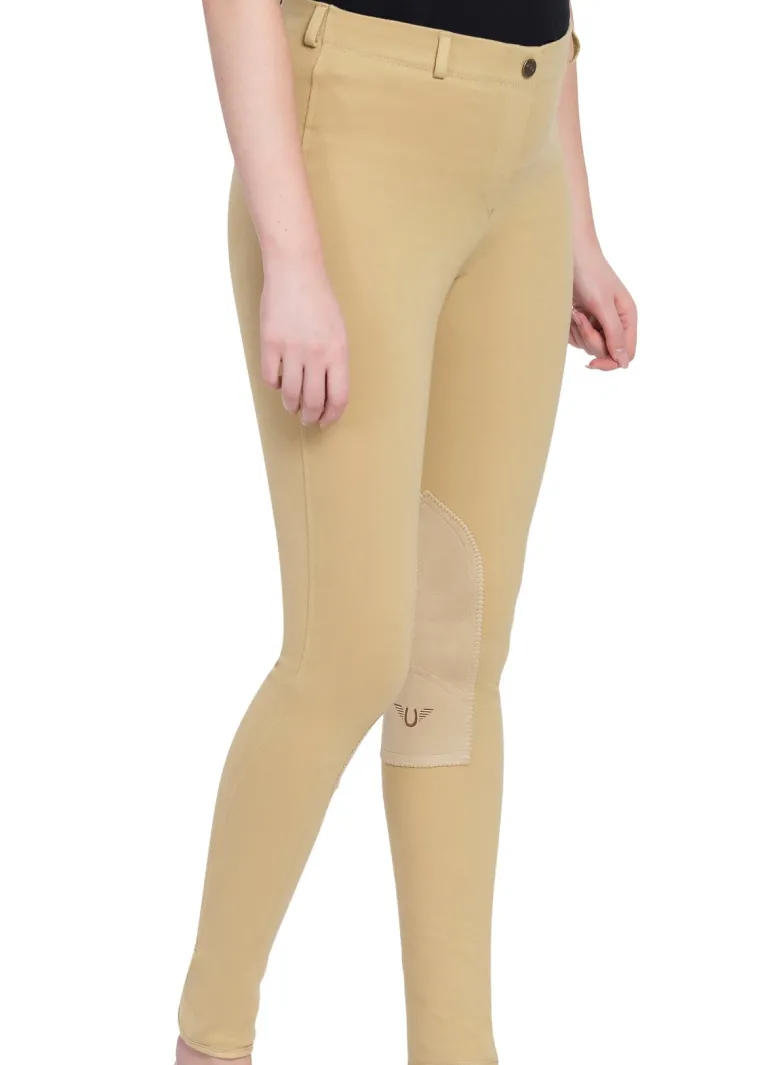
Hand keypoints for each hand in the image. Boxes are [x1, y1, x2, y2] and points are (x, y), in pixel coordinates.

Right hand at [259, 255, 349, 426]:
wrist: (295, 271)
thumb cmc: (319, 300)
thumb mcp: (338, 331)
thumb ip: (335, 361)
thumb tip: (326, 390)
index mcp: (338, 352)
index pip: (338, 398)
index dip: (332, 415)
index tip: (326, 421)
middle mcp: (316, 355)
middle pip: (313, 402)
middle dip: (310, 417)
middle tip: (307, 419)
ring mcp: (292, 350)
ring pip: (290, 394)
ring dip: (291, 406)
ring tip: (292, 407)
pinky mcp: (269, 343)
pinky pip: (270, 378)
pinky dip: (274, 386)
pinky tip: (278, 382)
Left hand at [569, 242, 637, 370]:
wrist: (569, 254)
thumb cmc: (589, 274)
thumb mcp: (603, 305)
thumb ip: (614, 334)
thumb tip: (624, 362)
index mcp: (627, 317)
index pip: (626, 354)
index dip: (611, 362)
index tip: (593, 363)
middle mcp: (616, 322)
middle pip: (605, 352)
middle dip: (590, 339)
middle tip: (580, 317)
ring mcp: (599, 322)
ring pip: (588, 346)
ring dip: (578, 332)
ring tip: (575, 310)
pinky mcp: (583, 320)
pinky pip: (576, 338)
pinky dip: (570, 328)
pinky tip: (570, 310)